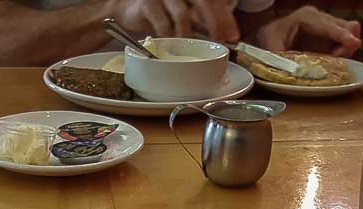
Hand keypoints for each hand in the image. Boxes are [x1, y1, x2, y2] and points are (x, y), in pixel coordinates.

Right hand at [114, 0, 238, 42]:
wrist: (129, 11)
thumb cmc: (161, 14)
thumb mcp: (185, 14)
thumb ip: (202, 21)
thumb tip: (226, 35)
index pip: (214, 0)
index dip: (226, 18)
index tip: (233, 36)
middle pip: (204, 1)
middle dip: (215, 23)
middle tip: (221, 41)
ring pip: (183, 15)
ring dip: (190, 36)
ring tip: (193, 50)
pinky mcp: (147, 4)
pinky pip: (162, 25)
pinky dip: (169, 39)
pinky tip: (172, 48)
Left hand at [256, 6, 360, 56]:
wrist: (266, 36)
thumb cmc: (268, 40)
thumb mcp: (270, 49)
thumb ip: (281, 59)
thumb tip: (291, 71)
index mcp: (306, 17)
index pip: (330, 26)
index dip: (342, 36)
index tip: (353, 44)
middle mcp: (320, 16)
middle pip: (348, 26)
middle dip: (346, 44)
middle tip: (334, 60)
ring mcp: (327, 23)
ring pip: (350, 32)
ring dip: (346, 48)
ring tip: (331, 60)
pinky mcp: (329, 33)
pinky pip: (345, 40)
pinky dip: (343, 50)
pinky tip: (330, 58)